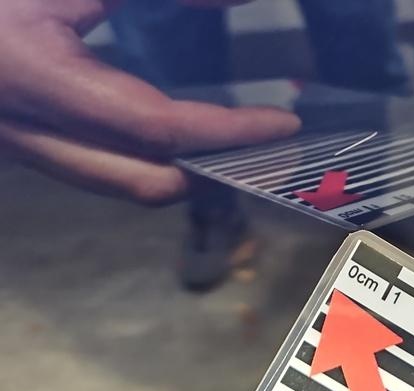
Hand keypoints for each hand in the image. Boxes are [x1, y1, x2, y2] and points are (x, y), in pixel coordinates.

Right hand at [0, 0, 300, 204]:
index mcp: (44, 83)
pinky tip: (180, 138)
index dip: (228, 129)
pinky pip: (107, 174)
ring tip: (235, 142)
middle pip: (149, 183)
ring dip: (188, 172)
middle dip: (214, 169)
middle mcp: (39, 134)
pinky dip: (155, 163)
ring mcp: (32, 150)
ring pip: (128, 186)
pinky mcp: (31, 149)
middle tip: (266, 143)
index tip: (282, 123)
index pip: (161, 128)